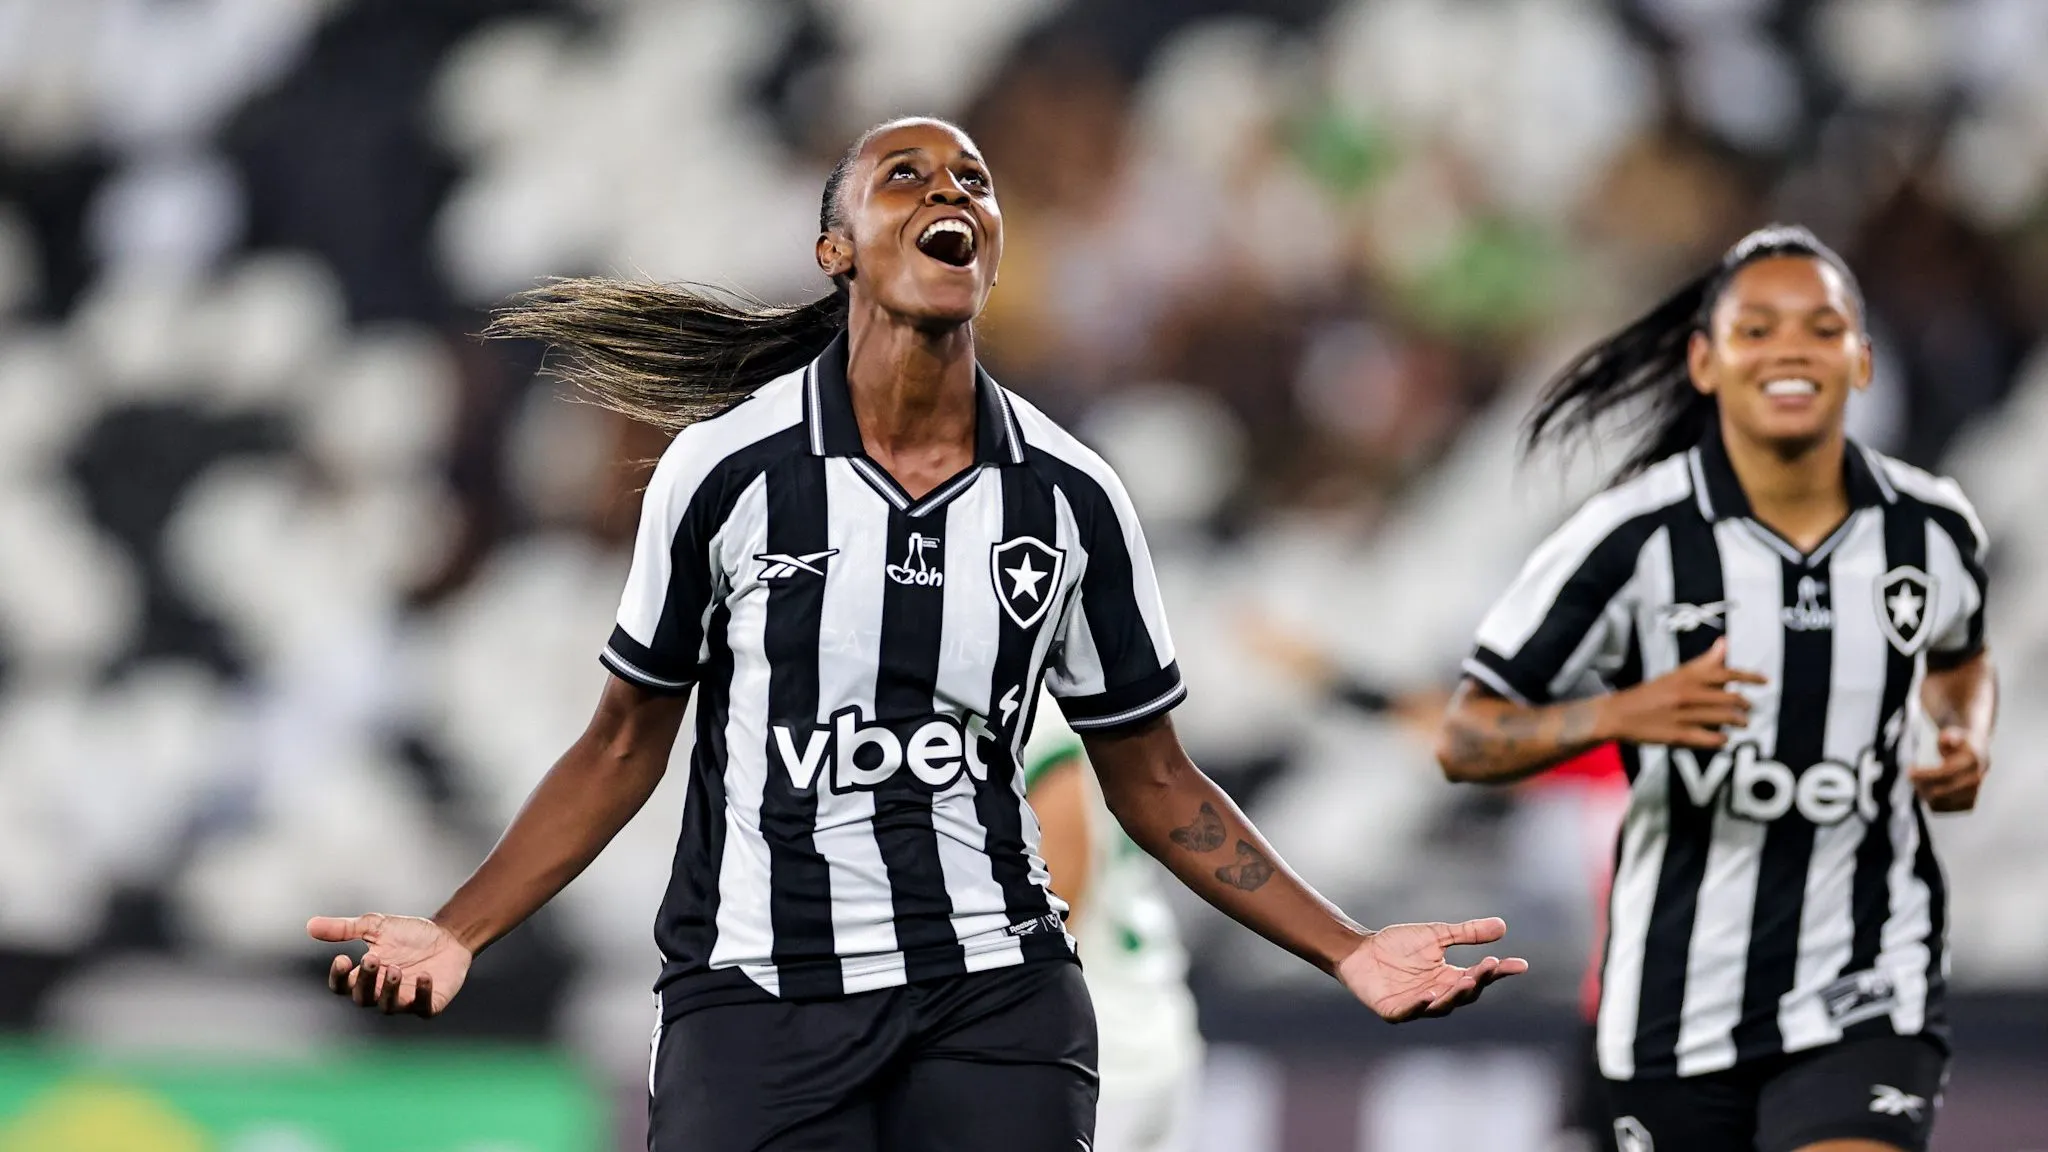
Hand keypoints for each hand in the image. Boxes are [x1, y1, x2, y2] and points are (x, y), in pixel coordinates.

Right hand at [308, 913, 471, 1017]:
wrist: (449, 935)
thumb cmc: (411, 935)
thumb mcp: (376, 926)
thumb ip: (345, 928)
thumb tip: (310, 925)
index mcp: (366, 976)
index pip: (342, 986)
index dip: (338, 977)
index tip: (342, 959)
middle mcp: (382, 992)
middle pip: (363, 998)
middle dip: (365, 980)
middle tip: (372, 958)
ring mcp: (406, 1000)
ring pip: (388, 1006)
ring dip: (388, 990)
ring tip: (394, 969)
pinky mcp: (430, 1004)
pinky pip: (423, 1007)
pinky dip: (422, 994)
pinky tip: (424, 976)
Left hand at [1336, 918, 1528, 1021]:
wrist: (1360, 950)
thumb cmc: (1397, 944)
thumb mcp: (1436, 935)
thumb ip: (1466, 933)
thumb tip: (1503, 926)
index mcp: (1450, 978)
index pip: (1480, 977)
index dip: (1499, 972)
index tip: (1520, 964)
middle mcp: (1437, 995)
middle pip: (1464, 993)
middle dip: (1477, 981)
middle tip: (1488, 967)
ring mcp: (1416, 1005)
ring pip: (1441, 1005)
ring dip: (1453, 994)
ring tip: (1464, 979)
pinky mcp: (1394, 1011)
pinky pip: (1409, 1012)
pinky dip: (1419, 1005)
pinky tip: (1428, 995)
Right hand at [1599, 638, 1764, 748]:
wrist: (1618, 714)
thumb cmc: (1650, 693)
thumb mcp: (1675, 674)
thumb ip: (1703, 662)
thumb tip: (1724, 643)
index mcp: (1686, 677)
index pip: (1725, 673)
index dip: (1749, 677)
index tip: (1764, 681)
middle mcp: (1687, 694)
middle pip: (1729, 698)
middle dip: (1744, 704)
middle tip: (1748, 707)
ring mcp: (1684, 716)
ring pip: (1724, 719)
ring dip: (1738, 722)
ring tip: (1742, 723)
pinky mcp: (1679, 735)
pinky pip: (1710, 738)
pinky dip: (1721, 739)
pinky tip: (1723, 739)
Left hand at [1909, 727, 1985, 811]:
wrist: (1976, 754)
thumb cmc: (1959, 742)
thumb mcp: (1954, 733)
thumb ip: (1949, 736)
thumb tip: (1947, 739)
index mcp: (1973, 762)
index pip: (1947, 774)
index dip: (1926, 775)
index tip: (1909, 772)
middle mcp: (1976, 780)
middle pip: (1943, 791)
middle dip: (1922, 786)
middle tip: (1910, 778)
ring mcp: (1973, 794)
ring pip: (1942, 803)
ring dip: (1924, 795)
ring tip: (1917, 784)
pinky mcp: (1968, 805)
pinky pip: (1944, 809)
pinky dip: (1930, 803)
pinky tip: (1925, 791)